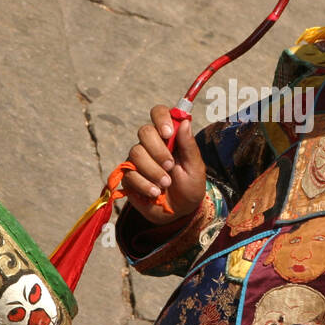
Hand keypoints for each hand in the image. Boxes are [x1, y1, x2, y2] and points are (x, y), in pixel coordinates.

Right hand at [121, 105, 206, 224]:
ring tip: (166, 184)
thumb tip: (186, 122)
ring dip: (153, 170)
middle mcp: (151, 144)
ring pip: (136, 153)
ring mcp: (138, 160)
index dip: (161, 118)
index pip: (159, 113)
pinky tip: (155, 193)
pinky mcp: (128, 176)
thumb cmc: (190, 186)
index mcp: (169, 137)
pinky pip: (129, 174)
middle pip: (144, 132)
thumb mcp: (195, 167)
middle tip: (170, 166)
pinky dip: (144, 184)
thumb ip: (189, 146)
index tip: (168, 133)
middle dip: (158, 150)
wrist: (180, 211)